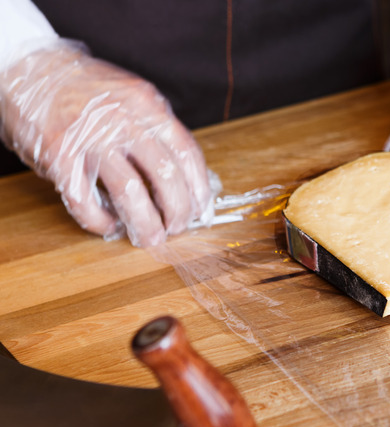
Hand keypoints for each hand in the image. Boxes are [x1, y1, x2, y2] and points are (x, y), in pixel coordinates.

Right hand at [0, 41, 212, 246]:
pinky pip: (84, 200)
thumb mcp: (131, 97)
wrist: (30, 67)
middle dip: (177, 210)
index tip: (201, 209)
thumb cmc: (86, 89)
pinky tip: (109, 226)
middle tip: (177, 227)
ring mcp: (89, 138)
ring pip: (130, 191)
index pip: (186, 152)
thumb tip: (185, 176)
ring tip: (151, 237)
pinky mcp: (58, 155)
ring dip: (146, 223)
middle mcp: (122, 120)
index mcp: (146, 105)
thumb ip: (156, 129)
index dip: (198, 188)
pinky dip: (100, 221)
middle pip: (165, 175)